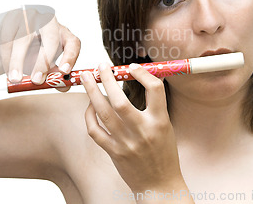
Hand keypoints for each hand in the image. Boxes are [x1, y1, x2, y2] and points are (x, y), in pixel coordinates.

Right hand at [0, 8, 80, 91]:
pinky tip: (7, 68)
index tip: (63, 72)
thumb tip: (64, 86)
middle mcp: (49, 22)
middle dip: (43, 62)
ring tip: (15, 79)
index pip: (72, 43)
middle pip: (51, 38)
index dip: (70, 57)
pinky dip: (7, 57)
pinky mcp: (12, 18)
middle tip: (36, 80)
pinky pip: (8, 39)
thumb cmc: (33, 55)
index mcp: (63, 34)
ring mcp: (31, 17)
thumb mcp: (47, 66)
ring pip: (24, 39)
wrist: (11, 45)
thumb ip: (55, 76)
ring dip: (18, 61)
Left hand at [82, 63, 186, 193]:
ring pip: (103, 112)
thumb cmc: (163, 153)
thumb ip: (153, 107)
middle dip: (108, 79)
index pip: (155, 90)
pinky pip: (95, 130)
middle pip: (120, 100)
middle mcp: (142, 131)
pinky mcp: (113, 152)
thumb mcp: (165, 127)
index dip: (143, 74)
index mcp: (160, 122)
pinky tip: (90, 105)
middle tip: (101, 66)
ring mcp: (126, 143)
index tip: (132, 67)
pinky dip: (89, 115)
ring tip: (86, 77)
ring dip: (92, 91)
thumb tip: (138, 79)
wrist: (159, 185)